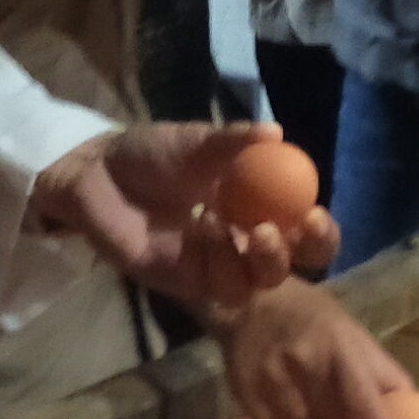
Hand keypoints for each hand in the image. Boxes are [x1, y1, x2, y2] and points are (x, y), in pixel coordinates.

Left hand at [29, 122, 304, 313]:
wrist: (99, 172)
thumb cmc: (153, 154)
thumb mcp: (197, 141)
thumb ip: (234, 140)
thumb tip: (276, 132)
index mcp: (259, 207)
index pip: (305, 231)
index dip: (319, 231)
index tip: (314, 213)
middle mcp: (245, 242)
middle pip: (294, 265)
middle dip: (299, 253)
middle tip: (285, 228)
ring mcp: (218, 266)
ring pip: (259, 284)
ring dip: (257, 257)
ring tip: (230, 221)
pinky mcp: (188, 283)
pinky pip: (219, 286)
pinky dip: (220, 260)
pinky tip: (204, 229)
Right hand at [219, 277, 416, 418]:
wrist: (252, 301)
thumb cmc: (316, 320)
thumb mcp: (355, 336)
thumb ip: (383, 377)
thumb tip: (414, 418)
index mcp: (340, 348)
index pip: (363, 398)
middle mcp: (305, 364)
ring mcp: (272, 380)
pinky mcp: (245, 395)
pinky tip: (289, 411)